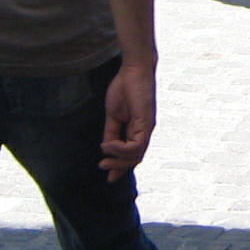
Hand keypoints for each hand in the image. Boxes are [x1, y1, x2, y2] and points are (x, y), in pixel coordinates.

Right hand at [100, 59, 155, 181]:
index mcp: (137, 130)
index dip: (120, 167)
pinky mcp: (146, 123)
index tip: (109, 178)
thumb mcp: (113, 115)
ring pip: (136, 155)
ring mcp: (147, 128)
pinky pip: (136, 145)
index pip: (132, 154)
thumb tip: (106, 148)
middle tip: (103, 167)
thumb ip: (111, 132)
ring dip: (118, 159)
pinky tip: (108, 144)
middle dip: (119, 167)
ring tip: (104, 155)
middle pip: (135, 158)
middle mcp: (144, 131)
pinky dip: (121, 149)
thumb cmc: (124, 89)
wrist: (133, 71)